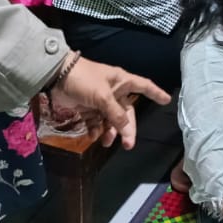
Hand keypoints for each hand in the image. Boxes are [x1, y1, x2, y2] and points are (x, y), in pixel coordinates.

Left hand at [53, 57, 170, 148]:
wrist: (55, 77)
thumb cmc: (84, 79)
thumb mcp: (102, 96)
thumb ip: (115, 114)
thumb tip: (127, 128)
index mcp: (121, 82)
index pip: (144, 86)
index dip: (156, 93)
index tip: (167, 100)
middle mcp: (114, 92)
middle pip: (127, 112)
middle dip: (128, 128)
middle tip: (128, 145)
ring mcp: (100, 101)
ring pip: (111, 120)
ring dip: (110, 132)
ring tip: (106, 142)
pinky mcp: (87, 108)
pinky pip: (97, 123)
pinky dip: (96, 130)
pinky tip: (93, 136)